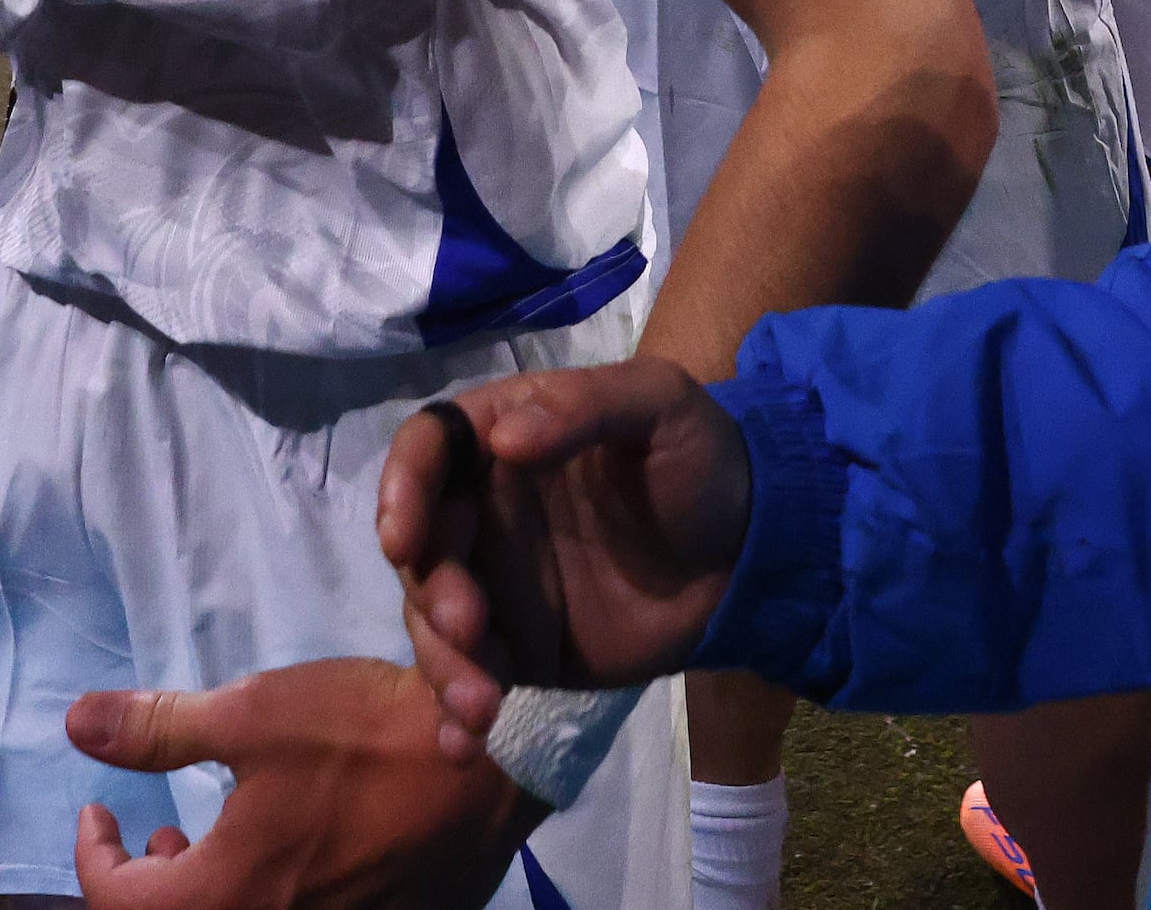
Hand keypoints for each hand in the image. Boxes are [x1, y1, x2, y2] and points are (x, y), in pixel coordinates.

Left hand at [66, 659, 543, 909]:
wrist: (488, 772)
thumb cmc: (367, 740)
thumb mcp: (252, 715)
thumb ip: (158, 728)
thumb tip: (75, 723)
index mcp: (221, 898)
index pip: (116, 903)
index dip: (94, 855)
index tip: (98, 810)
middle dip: (147, 886)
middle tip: (156, 835)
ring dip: (204, 894)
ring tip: (212, 843)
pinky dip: (262, 899)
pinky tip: (285, 854)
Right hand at [378, 361, 752, 731]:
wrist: (748, 558)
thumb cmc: (702, 462)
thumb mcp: (661, 405)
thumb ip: (585, 407)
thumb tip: (504, 438)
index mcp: (503, 435)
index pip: (428, 449)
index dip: (403, 488)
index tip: (403, 539)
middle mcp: (483, 509)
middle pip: (423, 546)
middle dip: (433, 592)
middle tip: (471, 627)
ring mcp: (494, 583)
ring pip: (433, 620)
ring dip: (443, 662)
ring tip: (484, 703)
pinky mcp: (515, 648)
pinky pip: (469, 676)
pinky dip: (455, 713)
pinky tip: (465, 745)